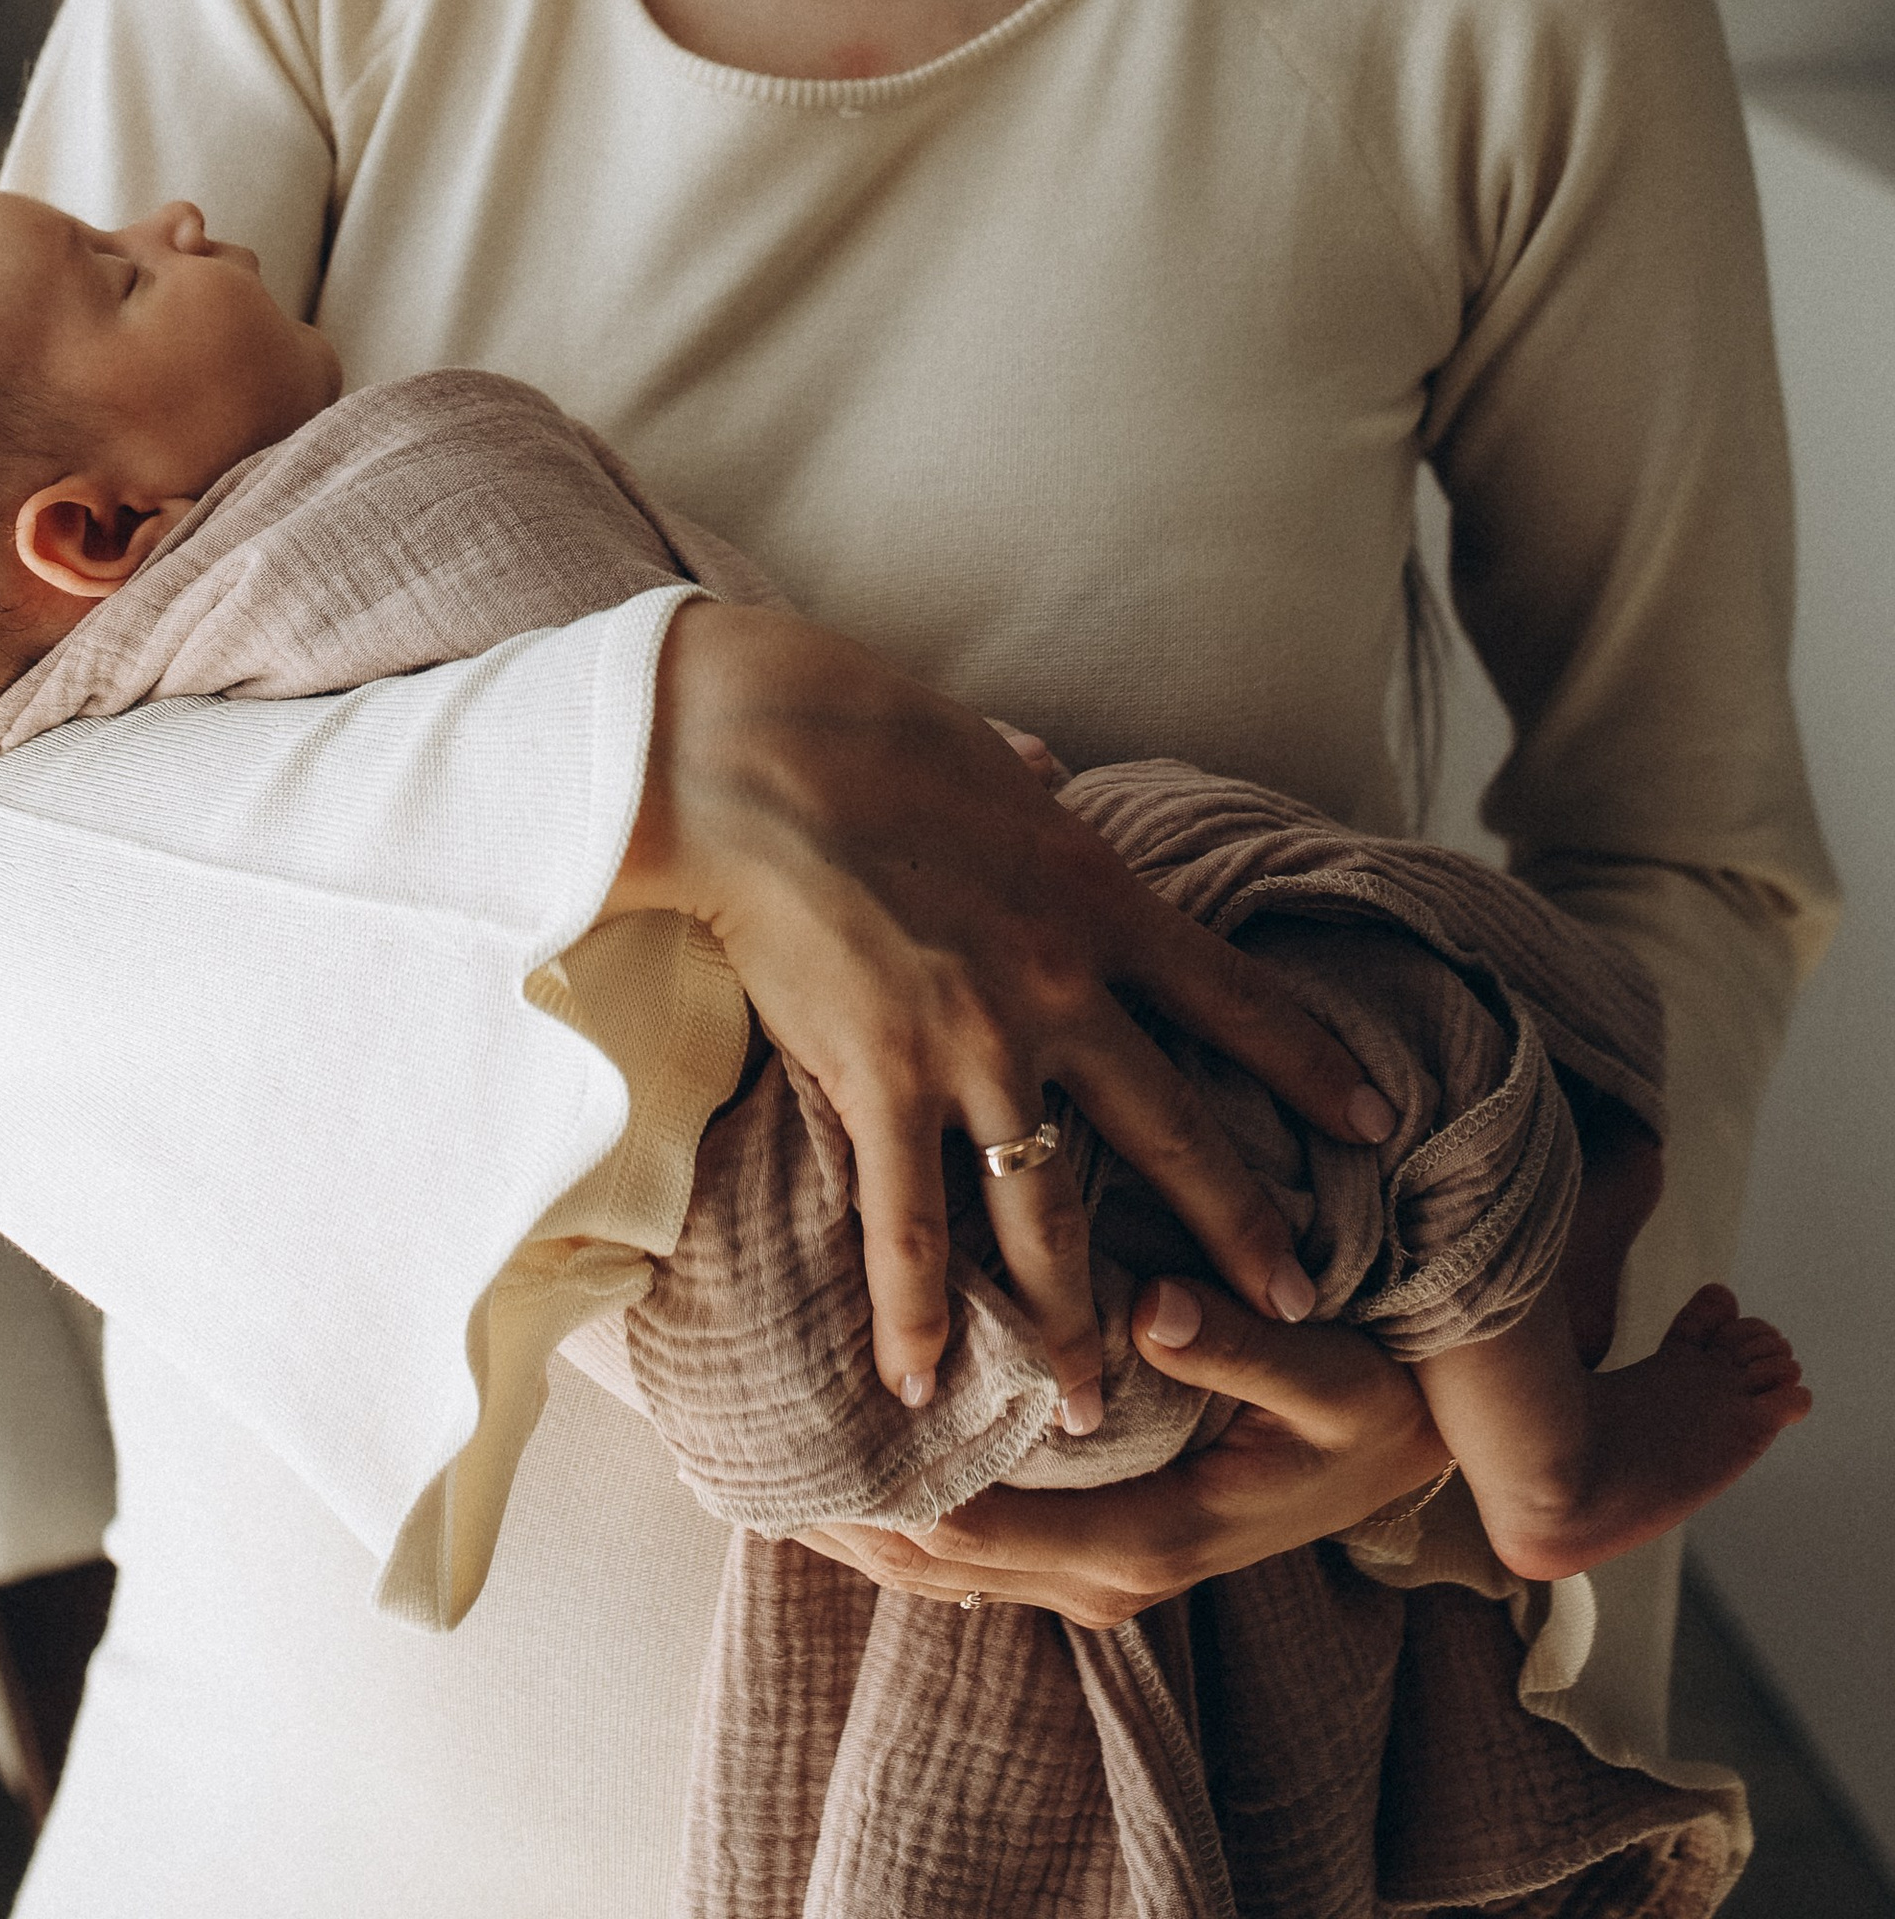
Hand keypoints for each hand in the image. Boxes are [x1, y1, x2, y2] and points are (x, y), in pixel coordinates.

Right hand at [606, 605, 1397, 1417]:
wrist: (756, 752)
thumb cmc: (862, 725)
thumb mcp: (986, 746)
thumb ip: (1031, 779)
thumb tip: (1051, 767)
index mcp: (1100, 898)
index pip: (1236, 999)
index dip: (1312, 1066)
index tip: (1374, 1122)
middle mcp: (1061, 986)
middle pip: (1176, 1132)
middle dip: (1243, 1228)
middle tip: (1296, 1302)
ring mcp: (976, 1043)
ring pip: (1050, 1213)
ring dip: (1072, 1318)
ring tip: (1091, 1407)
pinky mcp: (882, 1078)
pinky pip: (908, 1224)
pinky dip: (915, 1312)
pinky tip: (920, 1385)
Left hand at [797, 1278, 1446, 1626]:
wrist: (1417, 1453)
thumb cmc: (1374, 1401)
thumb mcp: (1331, 1371)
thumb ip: (1236, 1341)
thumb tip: (1145, 1306)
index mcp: (1144, 1538)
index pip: (968, 1528)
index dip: (865, 1481)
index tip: (781, 1416)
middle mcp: (1104, 1572)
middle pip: (927, 1559)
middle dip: (827, 1503)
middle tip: (721, 1431)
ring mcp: (1095, 1567)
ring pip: (937, 1564)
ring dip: (848, 1511)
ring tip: (746, 1441)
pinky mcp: (1092, 1540)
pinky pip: (971, 1540)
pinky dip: (897, 1504)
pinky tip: (837, 1446)